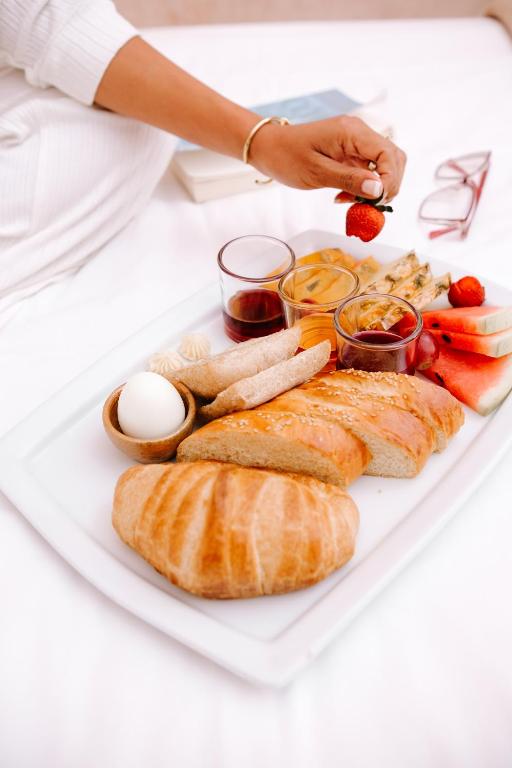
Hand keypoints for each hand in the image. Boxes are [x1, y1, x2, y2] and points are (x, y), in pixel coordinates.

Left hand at [249, 115, 405, 201]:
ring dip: (377, 187)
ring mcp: (355, 142)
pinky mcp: (350, 153)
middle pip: (393, 159)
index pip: (389, 153)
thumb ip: (349, 180)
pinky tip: (346, 196)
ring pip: (384, 166)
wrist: (269, 148)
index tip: (376, 201)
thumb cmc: (286, 156)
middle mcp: (358, 133)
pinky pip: (368, 170)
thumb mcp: (316, 172)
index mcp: (352, 132)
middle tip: (368, 206)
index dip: (389, 180)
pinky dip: (364, 186)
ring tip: (354, 202)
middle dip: (388, 185)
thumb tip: (378, 190)